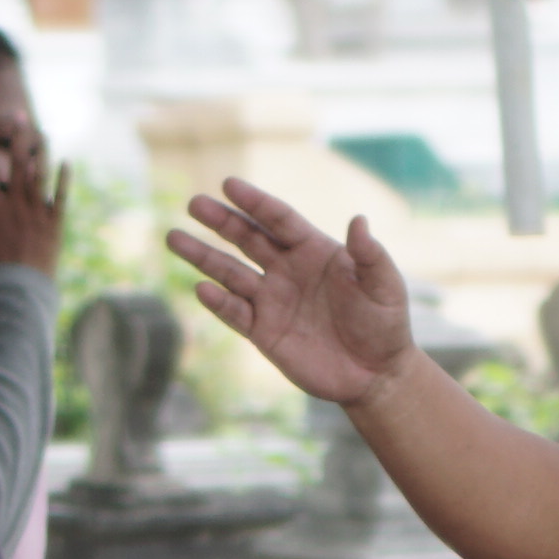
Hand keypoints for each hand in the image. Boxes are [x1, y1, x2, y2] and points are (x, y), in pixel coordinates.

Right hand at [0, 125, 66, 283]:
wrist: (17, 298)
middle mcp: (15, 208)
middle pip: (17, 165)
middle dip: (18, 138)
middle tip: (20, 116)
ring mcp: (37, 216)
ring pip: (41, 177)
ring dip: (42, 153)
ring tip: (43, 133)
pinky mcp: (54, 227)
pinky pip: (61, 199)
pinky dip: (64, 180)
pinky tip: (67, 162)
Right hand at [167, 179, 417, 409]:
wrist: (375, 373)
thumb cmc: (384, 323)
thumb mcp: (384, 286)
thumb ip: (370, 255)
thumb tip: (359, 221)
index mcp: (314, 250)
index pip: (279, 220)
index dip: (255, 203)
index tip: (229, 185)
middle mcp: (287, 270)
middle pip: (247, 238)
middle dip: (220, 221)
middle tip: (194, 204)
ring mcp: (272, 300)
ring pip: (230, 272)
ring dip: (203, 256)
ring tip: (174, 238)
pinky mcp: (263, 332)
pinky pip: (235, 313)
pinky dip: (218, 301)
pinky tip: (202, 288)